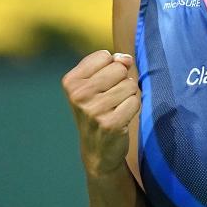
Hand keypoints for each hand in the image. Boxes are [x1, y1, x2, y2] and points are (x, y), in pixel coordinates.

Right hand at [62, 50, 139, 176]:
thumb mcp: (97, 83)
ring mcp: (94, 111)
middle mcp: (79, 95)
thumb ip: (112, 63)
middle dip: (122, 81)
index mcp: (71, 82)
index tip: (102, 86)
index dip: (110, 68)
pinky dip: (133, 108)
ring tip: (115, 108)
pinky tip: (121, 118)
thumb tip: (126, 59)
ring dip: (128, 96)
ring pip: (130, 85)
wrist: (97, 149)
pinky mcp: (110, 124)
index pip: (105, 56)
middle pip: (119, 69)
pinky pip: (135, 101)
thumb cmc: (99, 109)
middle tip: (110, 99)